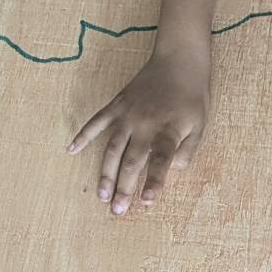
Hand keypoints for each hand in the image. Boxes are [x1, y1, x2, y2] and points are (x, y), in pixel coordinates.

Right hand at [68, 49, 209, 215]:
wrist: (179, 60)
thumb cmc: (192, 96)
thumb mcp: (200, 125)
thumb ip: (187, 150)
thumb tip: (171, 170)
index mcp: (168, 130)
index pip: (161, 161)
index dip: (155, 181)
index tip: (147, 201)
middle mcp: (145, 124)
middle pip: (131, 161)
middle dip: (124, 188)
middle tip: (118, 211)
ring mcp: (128, 115)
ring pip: (112, 149)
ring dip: (105, 174)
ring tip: (102, 196)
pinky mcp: (117, 105)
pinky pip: (96, 122)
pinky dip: (83, 135)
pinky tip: (71, 150)